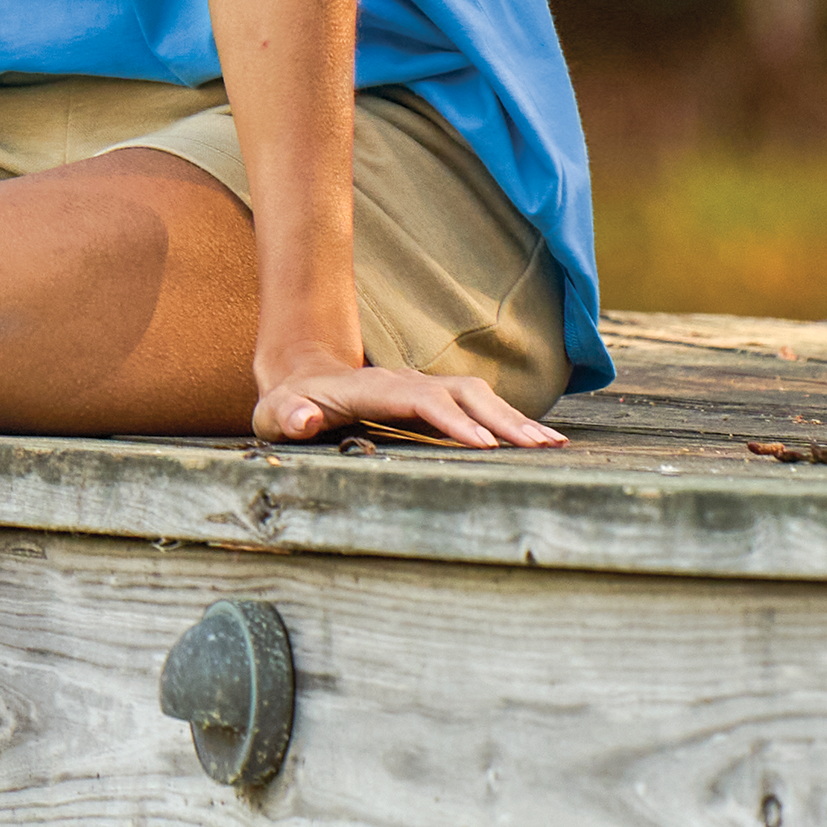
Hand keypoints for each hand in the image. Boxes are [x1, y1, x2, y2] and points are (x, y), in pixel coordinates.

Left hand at [252, 359, 565, 450]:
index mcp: (367, 390)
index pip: (414, 401)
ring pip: (475, 395)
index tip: (483, 444)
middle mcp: (401, 382)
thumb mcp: (274, 415)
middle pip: (457, 393)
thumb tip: (302, 419)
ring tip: (552, 446)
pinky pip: (478, 404)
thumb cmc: (288, 407)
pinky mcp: (434, 398)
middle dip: (499, 418)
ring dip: (513, 418)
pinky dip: (509, 419)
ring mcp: (421, 387)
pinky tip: (539, 441)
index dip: (448, 420)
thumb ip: (285, 417)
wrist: (302, 378)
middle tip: (538, 447)